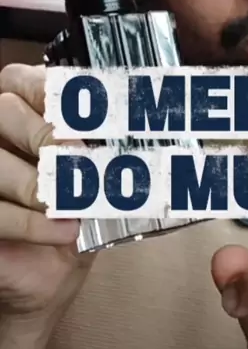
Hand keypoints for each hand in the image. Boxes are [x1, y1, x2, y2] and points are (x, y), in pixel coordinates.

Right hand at [0, 64, 93, 324]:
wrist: (52, 270)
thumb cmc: (74, 208)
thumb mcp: (93, 168)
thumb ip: (101, 137)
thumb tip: (133, 114)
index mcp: (19, 111)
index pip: (20, 78)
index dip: (47, 87)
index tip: (81, 110)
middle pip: (5, 109)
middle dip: (46, 134)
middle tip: (78, 158)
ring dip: (42, 186)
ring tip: (74, 206)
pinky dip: (33, 223)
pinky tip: (64, 231)